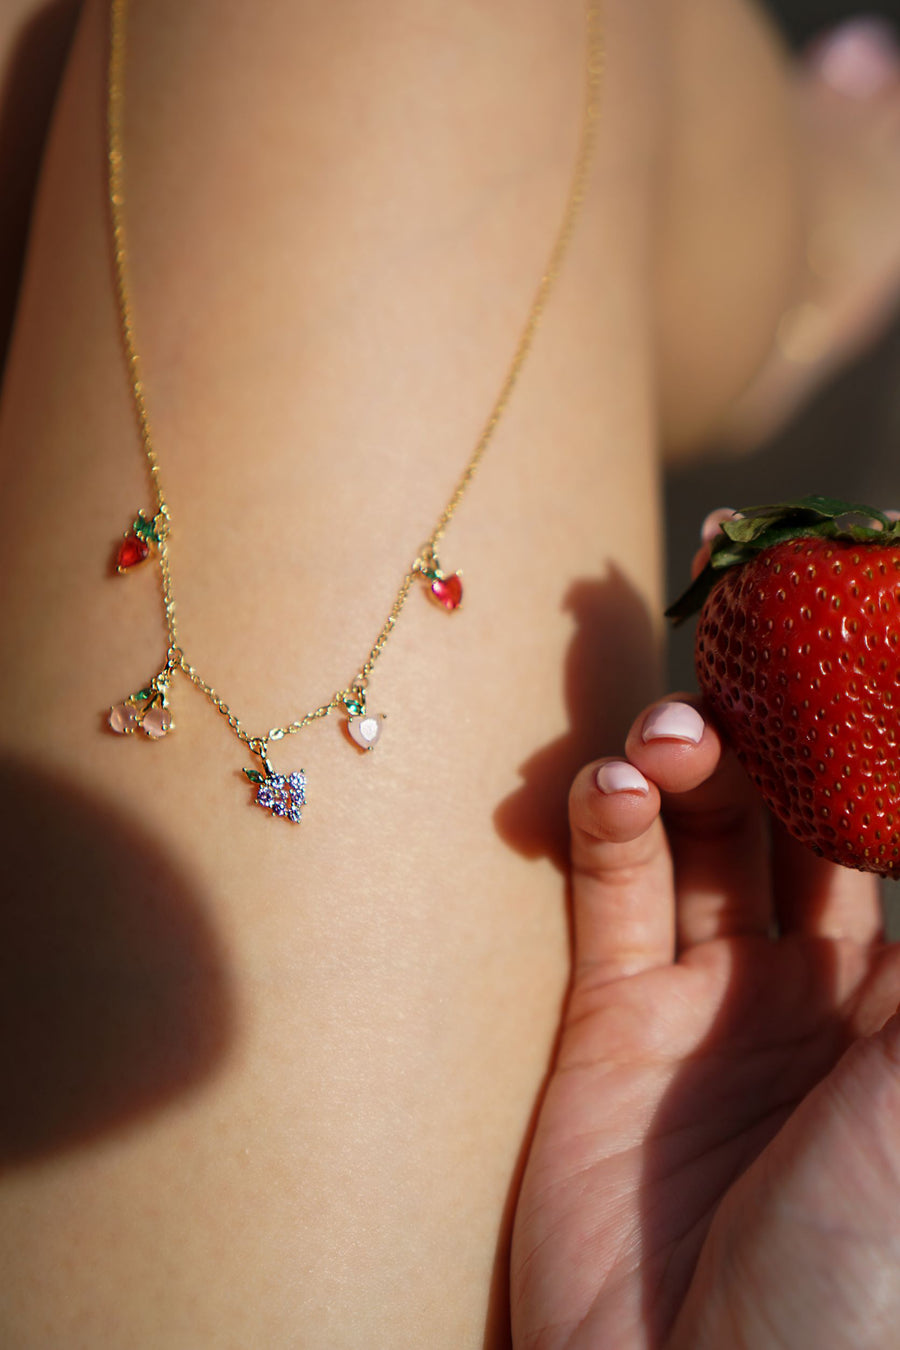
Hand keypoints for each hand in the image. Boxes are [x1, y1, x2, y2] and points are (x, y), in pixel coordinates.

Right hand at [511, 696, 899, 1348]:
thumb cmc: (863, 1268)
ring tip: (670, 737)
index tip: (850, 648)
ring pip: (699, 839)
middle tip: (743, 669)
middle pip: (795, 817)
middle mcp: (816, 983)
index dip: (867, 744)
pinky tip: (609, 793)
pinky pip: (612, 897)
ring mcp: (708, 999)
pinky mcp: (610, 1020)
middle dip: (772, 740)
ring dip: (686, 768)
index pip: (888, 828)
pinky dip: (608, 830)